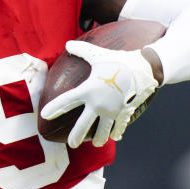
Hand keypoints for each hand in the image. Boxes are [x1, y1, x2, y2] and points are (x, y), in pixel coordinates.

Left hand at [39, 42, 157, 147]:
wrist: (145, 68)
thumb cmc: (119, 60)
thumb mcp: (98, 54)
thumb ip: (82, 50)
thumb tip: (67, 44)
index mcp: (88, 90)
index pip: (66, 101)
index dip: (54, 108)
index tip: (44, 115)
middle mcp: (98, 104)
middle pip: (82, 126)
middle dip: (76, 138)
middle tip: (71, 144)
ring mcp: (112, 111)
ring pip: (102, 132)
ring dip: (99, 139)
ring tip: (96, 143)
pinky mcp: (124, 113)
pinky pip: (119, 127)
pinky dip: (117, 132)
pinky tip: (115, 136)